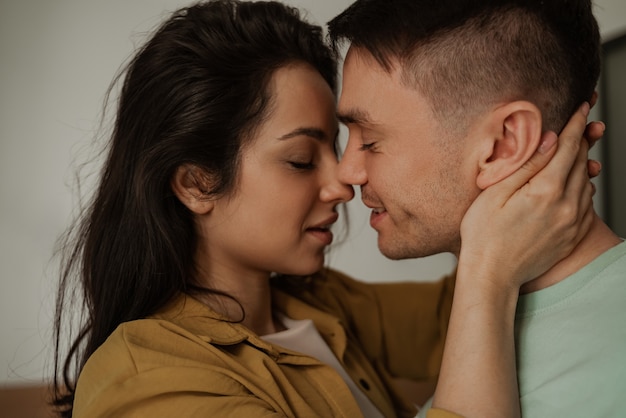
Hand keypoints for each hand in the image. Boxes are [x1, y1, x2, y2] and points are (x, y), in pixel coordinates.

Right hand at [459, 102, 595, 289]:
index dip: (575, 124)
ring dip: (586, 162)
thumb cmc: (483, 236)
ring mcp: (571, 223)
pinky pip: (587, 204)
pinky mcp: (571, 237)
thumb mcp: (494, 194)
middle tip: (588, 120)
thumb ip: (524, 166)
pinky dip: (585, 187)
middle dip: (584, 138)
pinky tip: (579, 182)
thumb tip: (547, 141)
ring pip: (587, 182)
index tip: (582, 107)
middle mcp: (566, 206)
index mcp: (545, 191)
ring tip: (583, 148)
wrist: (492, 276)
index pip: (567, 148)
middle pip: (581, 162)